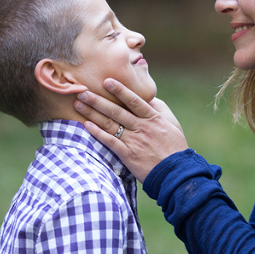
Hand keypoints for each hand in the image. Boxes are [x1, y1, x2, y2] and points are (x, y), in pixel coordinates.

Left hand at [74, 79, 188, 182]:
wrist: (176, 172)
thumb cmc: (175, 146)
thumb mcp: (172, 123)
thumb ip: (158, 108)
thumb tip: (146, 95)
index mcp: (153, 118)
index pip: (134, 101)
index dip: (120, 90)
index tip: (106, 81)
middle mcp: (142, 127)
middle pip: (116, 111)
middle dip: (98, 100)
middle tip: (82, 90)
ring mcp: (134, 141)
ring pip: (110, 124)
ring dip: (93, 113)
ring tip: (79, 104)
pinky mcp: (128, 155)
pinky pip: (110, 142)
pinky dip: (98, 133)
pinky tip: (86, 125)